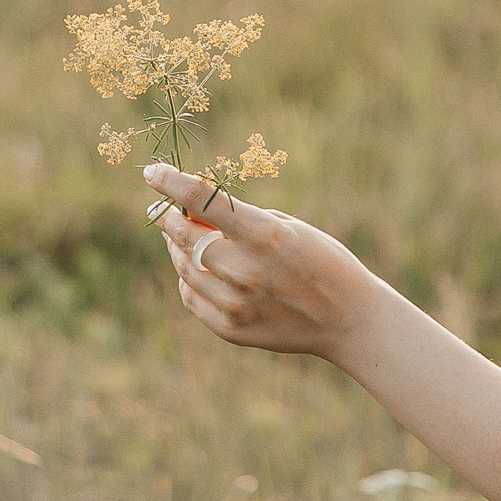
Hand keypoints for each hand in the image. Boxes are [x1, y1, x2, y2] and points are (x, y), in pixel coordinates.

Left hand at [143, 167, 378, 358]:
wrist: (348, 319)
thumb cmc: (323, 261)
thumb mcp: (289, 228)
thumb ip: (243, 221)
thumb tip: (196, 213)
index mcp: (265, 235)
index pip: (203, 201)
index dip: (172, 183)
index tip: (152, 171)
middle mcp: (246, 270)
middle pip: (185, 237)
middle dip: (168, 218)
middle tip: (160, 208)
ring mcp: (236, 304)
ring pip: (184, 268)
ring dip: (177, 248)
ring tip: (180, 237)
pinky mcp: (232, 329)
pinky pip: (192, 297)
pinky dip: (188, 279)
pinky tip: (197, 268)